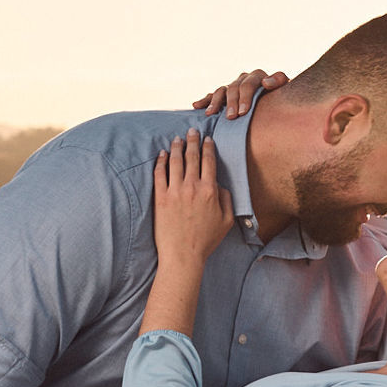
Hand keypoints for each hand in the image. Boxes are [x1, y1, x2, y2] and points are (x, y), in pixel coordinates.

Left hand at [154, 129, 233, 267]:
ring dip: (176, 147)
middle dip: (192, 141)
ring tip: (176, 139)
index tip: (207, 139)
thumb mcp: (226, 221)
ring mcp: (175, 191)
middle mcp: (193, 187)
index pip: (209, 162)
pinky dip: (161, 162)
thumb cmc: (206, 240)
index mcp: (210, 191)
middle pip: (192, 157)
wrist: (183, 255)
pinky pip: (160, 174)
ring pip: (175, 162)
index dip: (208, 148)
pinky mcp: (160, 198)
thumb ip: (226, 200)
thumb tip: (221, 186)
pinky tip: (162, 154)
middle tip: (191, 131)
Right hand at [192, 69, 286, 118]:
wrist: (278, 101)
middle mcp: (244, 79)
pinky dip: (205, 100)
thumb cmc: (282, 98)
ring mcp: (234, 86)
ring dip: (215, 102)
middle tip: (230, 117)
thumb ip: (279, 81)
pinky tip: (196, 105)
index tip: (243, 112)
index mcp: (258, 76)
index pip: (248, 85)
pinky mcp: (226, 94)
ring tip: (210, 114)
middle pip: (233, 89)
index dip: (245, 98)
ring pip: (221, 91)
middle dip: (231, 103)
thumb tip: (266, 82)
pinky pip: (213, 95)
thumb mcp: (285, 89)